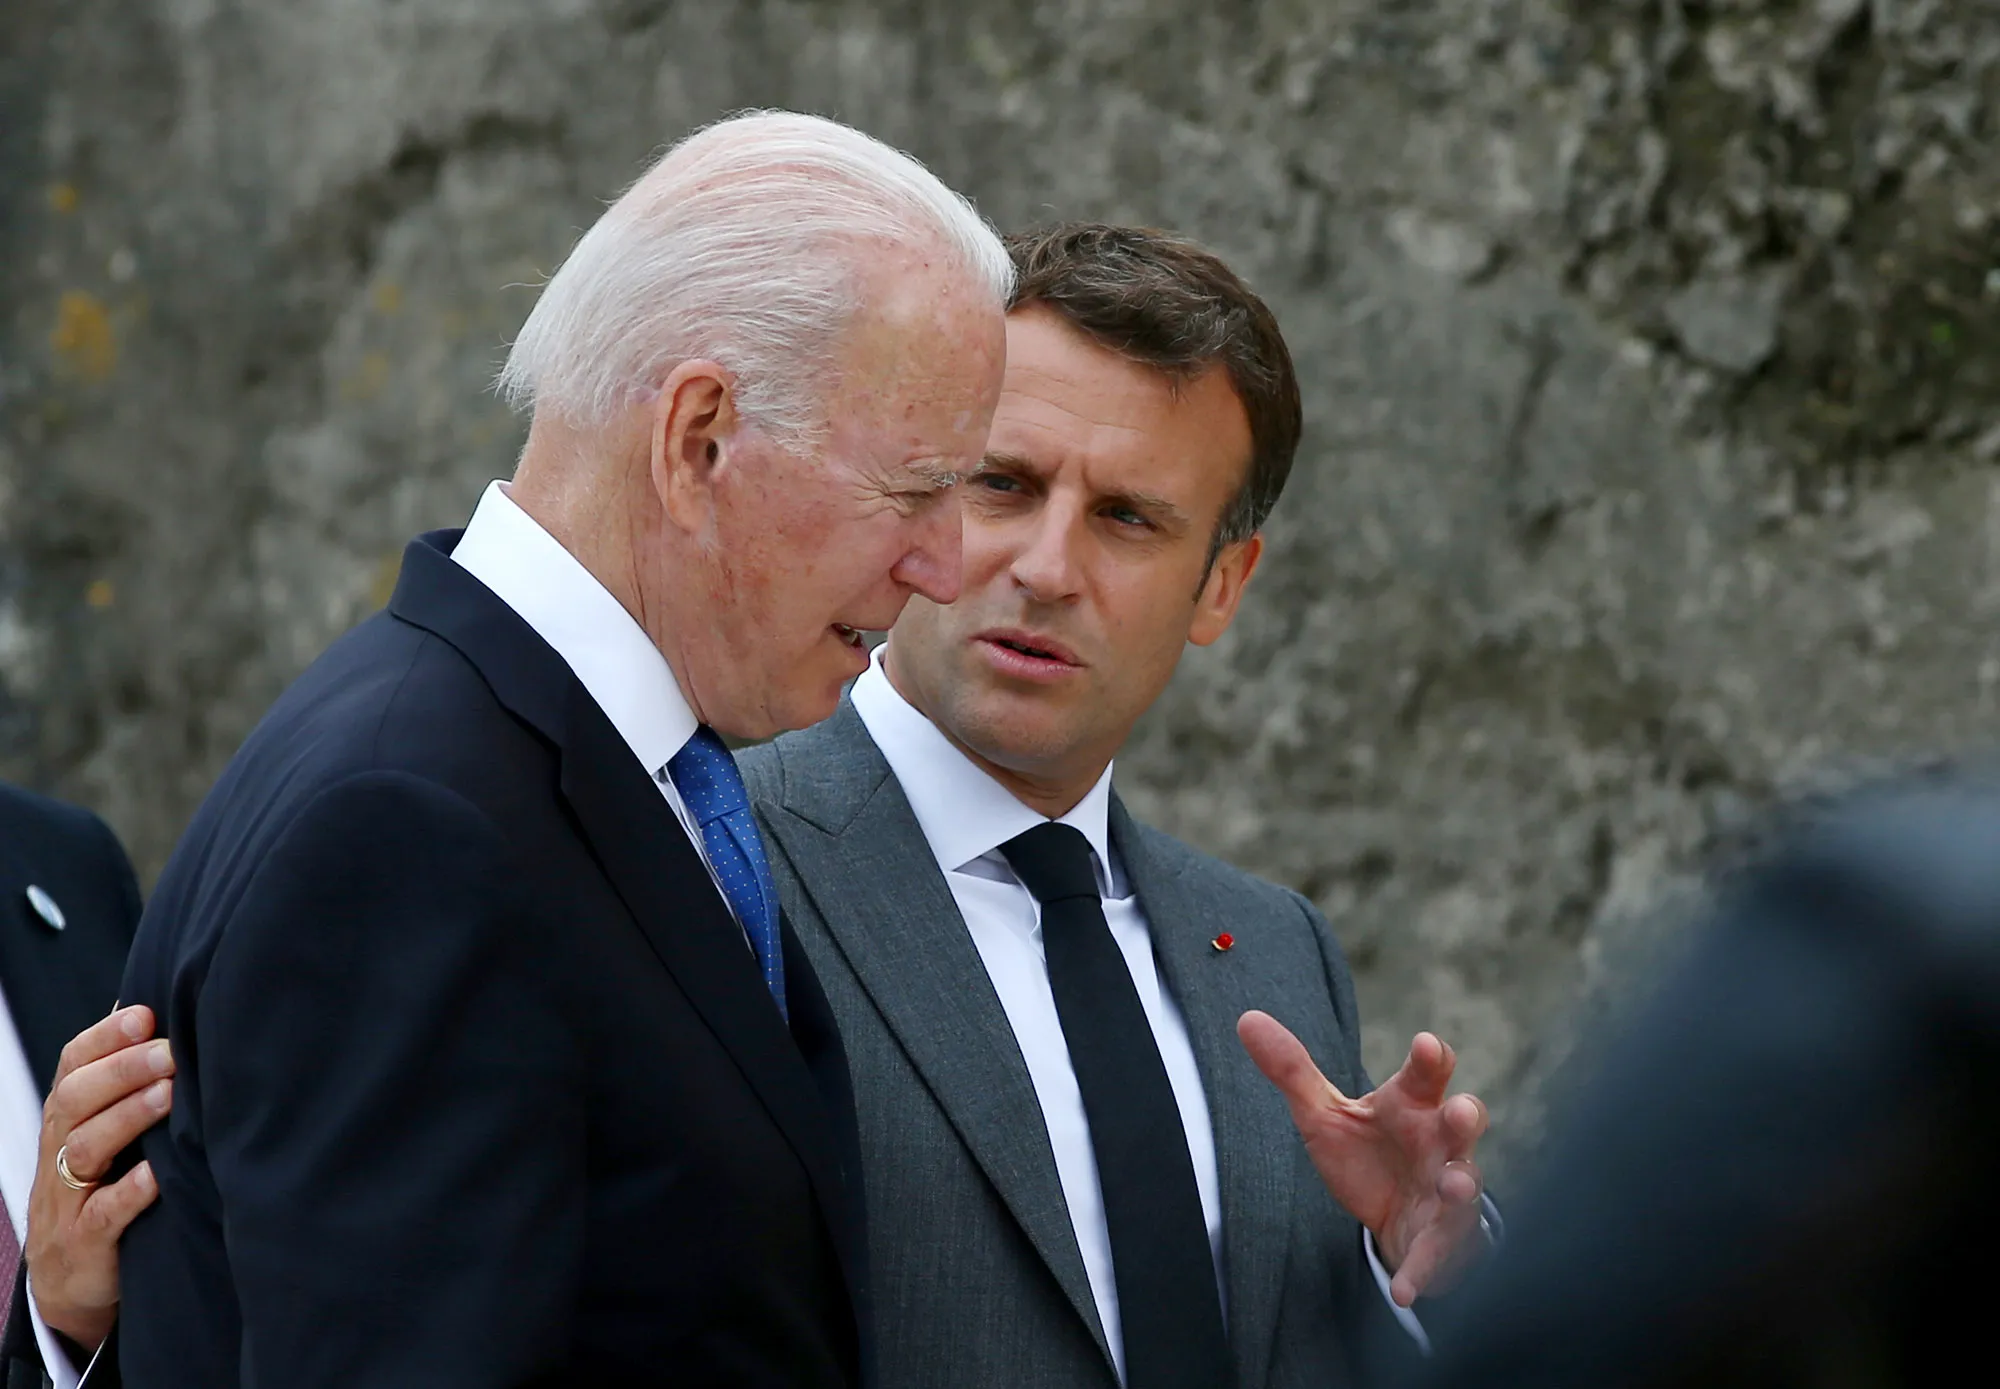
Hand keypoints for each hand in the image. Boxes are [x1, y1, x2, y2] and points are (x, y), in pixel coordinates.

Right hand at [28, 1005, 175, 1351]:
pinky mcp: (85, 1243)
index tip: (146, 1013)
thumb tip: (159, 1010)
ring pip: (84, 1149)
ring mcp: (68, 1199)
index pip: (72, 1065)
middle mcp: (60, 1151)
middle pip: (75, 1099)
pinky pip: (102, 1215)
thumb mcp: (105, 1132)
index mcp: (67, 1118)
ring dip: (127, 1118)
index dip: (105, 1037)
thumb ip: (126, 1082)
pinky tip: (156, 1174)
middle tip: (169, 1051)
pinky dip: (129, 1192)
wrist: (70, 1280)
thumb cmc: (102, 1187)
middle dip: (121, 1070)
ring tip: (168, 1094)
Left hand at [1238, 1011, 1487, 1306]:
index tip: (1426, 1045)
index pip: (1426, 1073)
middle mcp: (1437, 1142)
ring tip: (1455, 1185)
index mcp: (1410, 1104)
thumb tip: (1247, 1018)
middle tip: (1459, 1111)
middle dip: (1464, 1115)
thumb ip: (1292, 1070)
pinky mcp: (1441, 1238)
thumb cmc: (1367, 1151)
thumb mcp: (1324, 1113)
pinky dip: (1423, 1270)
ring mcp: (1446, 1190)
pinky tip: (1403, 1290)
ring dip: (1463, 1183)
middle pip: (1462, 1122)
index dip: (1431, 1058)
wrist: (1390, 1217)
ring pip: (1465, 1182)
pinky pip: (1437, 1253)